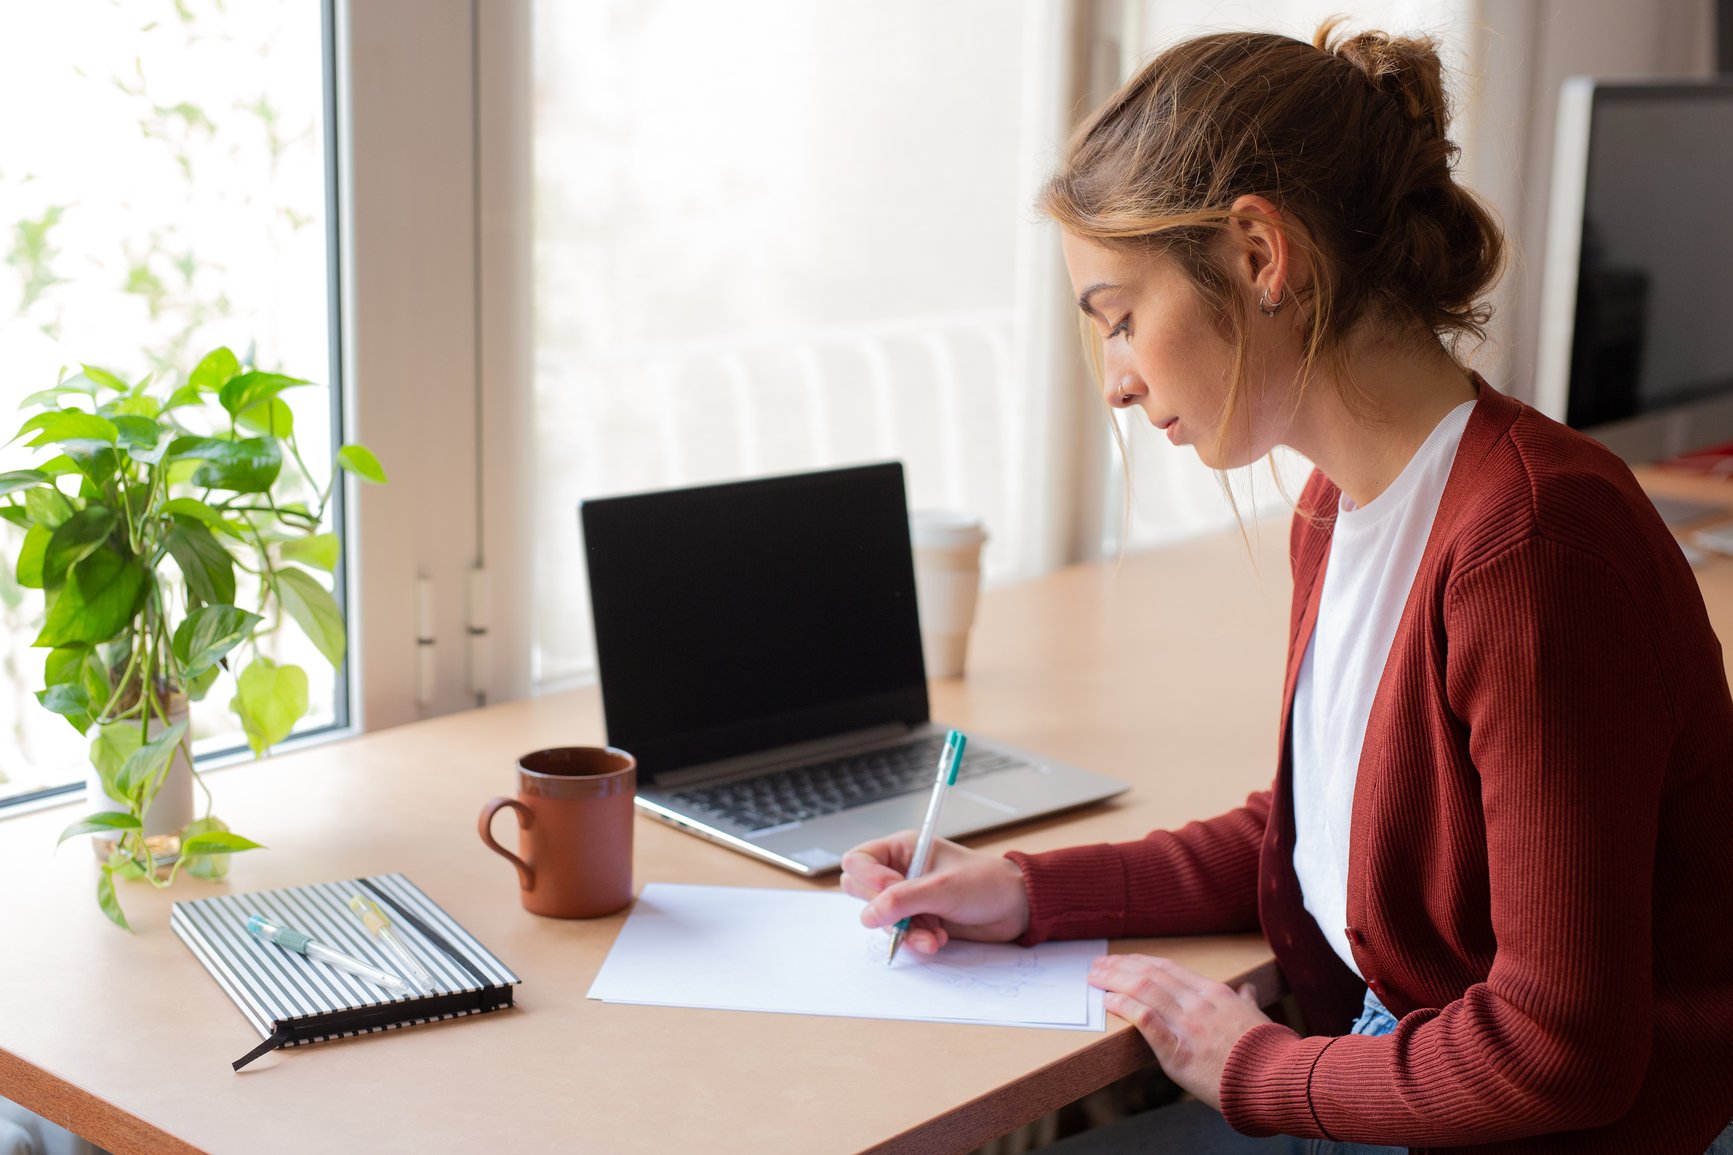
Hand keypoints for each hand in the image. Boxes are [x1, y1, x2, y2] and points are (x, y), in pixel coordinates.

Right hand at [840, 833, 1030, 953]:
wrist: (1015, 908)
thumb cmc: (985, 883)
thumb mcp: (943, 888)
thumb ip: (903, 900)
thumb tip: (869, 916)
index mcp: (902, 849)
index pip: (858, 861)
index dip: (869, 878)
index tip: (892, 890)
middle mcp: (899, 872)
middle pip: (862, 893)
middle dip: (886, 911)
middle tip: (911, 915)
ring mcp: (907, 898)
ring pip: (880, 919)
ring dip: (905, 932)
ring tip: (934, 935)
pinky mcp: (917, 921)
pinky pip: (898, 935)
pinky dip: (916, 941)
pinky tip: (938, 939)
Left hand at [1089, 954, 1270, 1110]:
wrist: (1276, 1081)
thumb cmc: (1269, 1054)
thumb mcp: (1259, 1019)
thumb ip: (1248, 1002)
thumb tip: (1250, 990)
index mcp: (1215, 994)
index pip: (1169, 968)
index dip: (1142, 962)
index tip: (1124, 959)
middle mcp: (1198, 1003)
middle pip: (1150, 974)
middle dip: (1120, 966)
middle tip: (1098, 963)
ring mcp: (1187, 1024)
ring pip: (1143, 990)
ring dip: (1114, 980)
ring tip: (1095, 977)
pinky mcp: (1177, 1050)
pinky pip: (1145, 1020)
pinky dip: (1124, 1007)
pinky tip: (1108, 1001)